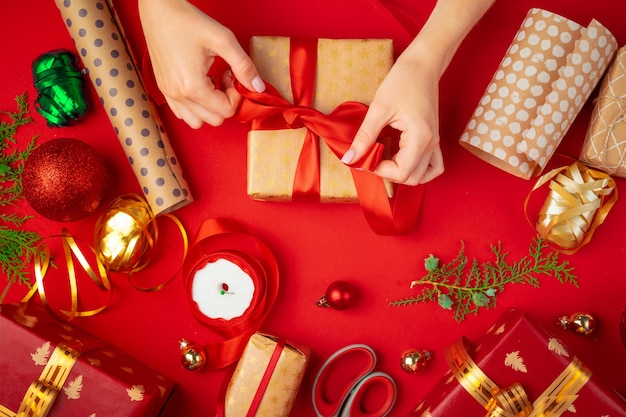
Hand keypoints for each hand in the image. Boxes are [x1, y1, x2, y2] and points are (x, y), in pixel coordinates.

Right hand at [138, 0, 264, 127]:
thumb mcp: (223, 40)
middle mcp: (178, 94)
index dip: (237, 96)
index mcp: (192, 86)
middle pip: (214, 119)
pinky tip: (200, 84)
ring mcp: (168, 93)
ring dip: (210, 107)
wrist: (159, 9)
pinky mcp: (163, 88)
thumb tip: (258, 87)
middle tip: (225, 78)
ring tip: (212, 83)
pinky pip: (183, 113)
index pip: (225, 111)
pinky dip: (196, 106)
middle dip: (225, 102)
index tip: (233, 76)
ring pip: (197, 121)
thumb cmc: (189, 21)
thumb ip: (244, 66)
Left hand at [342, 52, 443, 184]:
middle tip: (372, 157)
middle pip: (412, 178)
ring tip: (385, 158)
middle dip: (388, 173)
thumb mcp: (379, 109)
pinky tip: (401, 159)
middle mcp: (431, 144)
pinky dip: (418, 169)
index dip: (379, 170)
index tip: (364, 157)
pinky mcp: (433, 138)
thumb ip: (365, 137)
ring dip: (402, 173)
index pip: (401, 172)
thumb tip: (350, 158)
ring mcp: (434, 142)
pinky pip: (432, 165)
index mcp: (420, 138)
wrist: (422, 65)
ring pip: (422, 175)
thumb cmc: (402, 81)